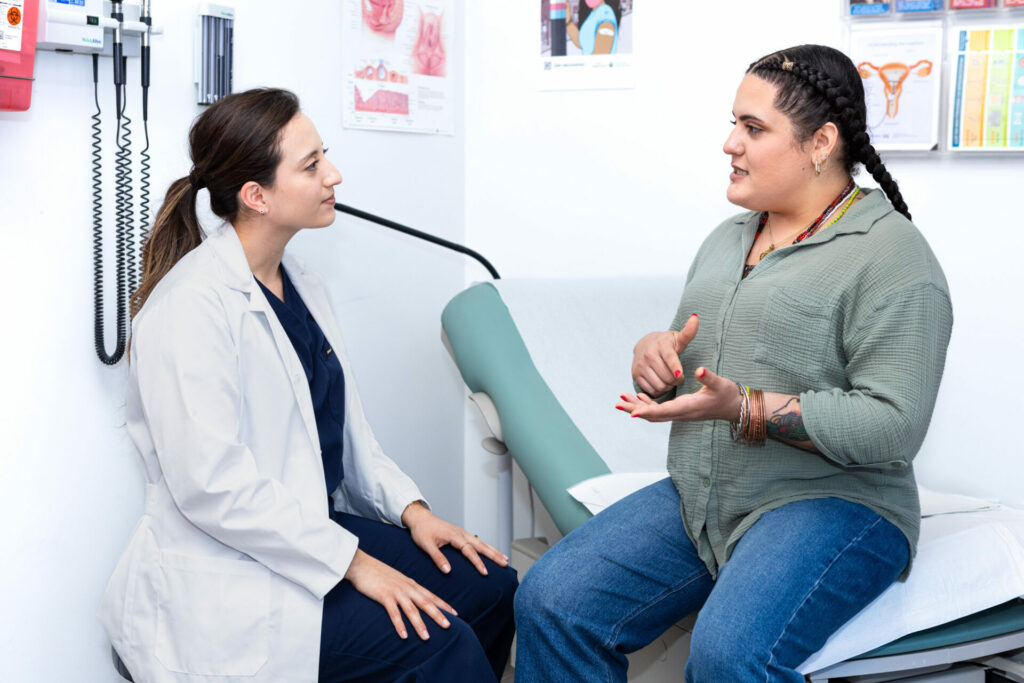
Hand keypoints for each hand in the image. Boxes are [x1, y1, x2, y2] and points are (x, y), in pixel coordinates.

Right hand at [343, 549, 454, 639]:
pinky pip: (393, 613)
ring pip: (411, 610)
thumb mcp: (396, 579)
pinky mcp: (383, 596)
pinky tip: (404, 636)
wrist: (360, 564)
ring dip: (420, 624)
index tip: (455, 613)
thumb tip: (414, 598)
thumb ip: (406, 588)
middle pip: (425, 603)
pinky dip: (399, 625)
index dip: (443, 605)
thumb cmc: (377, 573)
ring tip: (427, 637)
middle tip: (449, 626)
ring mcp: (395, 592)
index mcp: (411, 584)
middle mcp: (406, 588)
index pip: (431, 596)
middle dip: (438, 615)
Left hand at [402, 501, 509, 575]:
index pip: (469, 550)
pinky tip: (492, 552)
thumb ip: (437, 558)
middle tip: (505, 563)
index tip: (485, 572)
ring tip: (505, 558)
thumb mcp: (426, 545)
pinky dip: (486, 547)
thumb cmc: (422, 531)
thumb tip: (448, 571)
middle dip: (494, 554)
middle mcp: (461, 533)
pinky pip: (477, 541)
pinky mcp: (461, 535)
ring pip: (481, 542)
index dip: (478, 562)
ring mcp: (462, 533)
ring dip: (493, 550)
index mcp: (454, 536)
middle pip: (481, 545)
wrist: (420, 518)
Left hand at [617, 366, 740, 422]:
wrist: (733, 407)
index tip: (632, 413)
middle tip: (617, 403)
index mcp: (688, 407)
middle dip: (634, 409)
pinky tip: (638, 396)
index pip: (664, 411)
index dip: (647, 411)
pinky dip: (646, 404)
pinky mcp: (680, 409)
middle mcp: (680, 413)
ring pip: (654, 413)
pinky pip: (659, 409)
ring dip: (637, 407)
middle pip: (653, 414)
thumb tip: (699, 370)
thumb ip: (709, 378)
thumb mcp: (720, 384)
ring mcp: (679, 413)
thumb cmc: (727, 395)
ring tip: (620, 400)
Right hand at [631, 314, 699, 397]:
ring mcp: (640, 365)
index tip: (680, 375)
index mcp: (661, 345)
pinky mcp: (635, 374)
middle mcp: (649, 354)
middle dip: (677, 380)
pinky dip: (659, 390)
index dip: (676, 368)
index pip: (670, 359)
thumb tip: (695, 317)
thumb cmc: (667, 344)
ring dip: (668, 386)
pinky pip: (651, 390)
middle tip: (678, 377)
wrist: (645, 345)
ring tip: (670, 380)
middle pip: (668, 377)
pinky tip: (661, 383)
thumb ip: (688, 332)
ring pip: (660, 385)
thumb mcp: (678, 339)